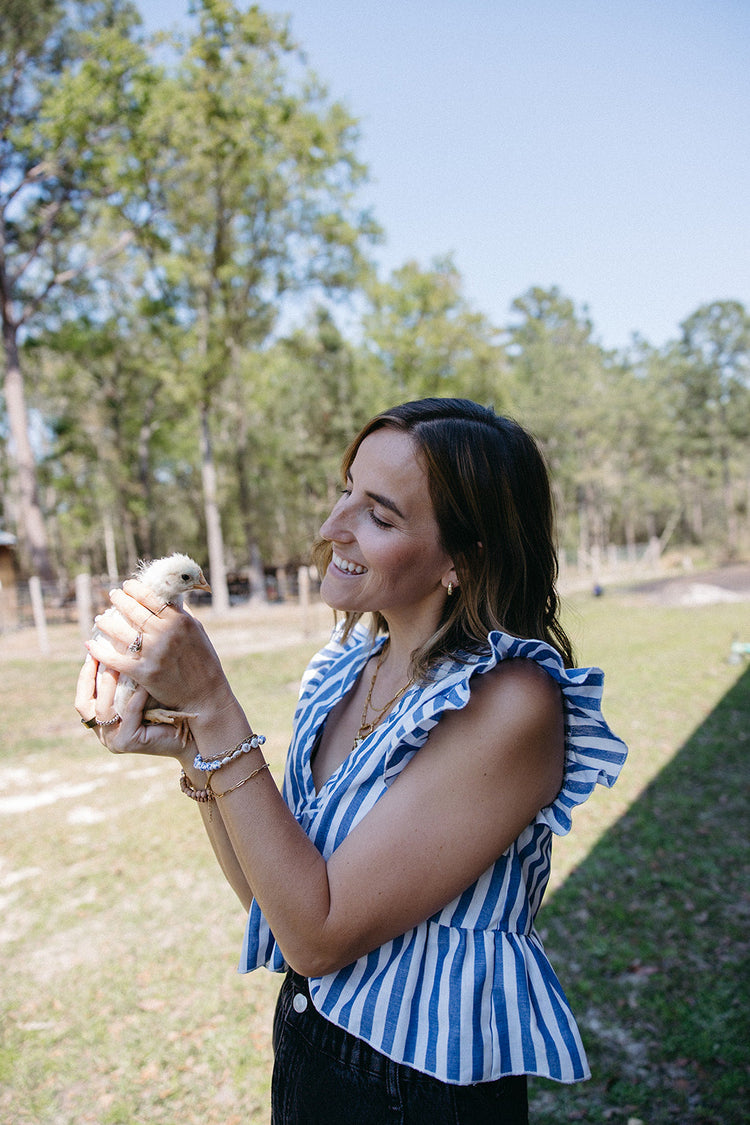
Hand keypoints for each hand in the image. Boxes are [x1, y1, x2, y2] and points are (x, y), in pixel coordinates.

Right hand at [74, 655, 193, 762]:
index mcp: (101, 722)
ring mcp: (113, 740)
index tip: (91, 651)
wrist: (192, 734)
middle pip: (84, 704)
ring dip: (110, 684)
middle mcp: (103, 733)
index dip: (85, 675)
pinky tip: (143, 679)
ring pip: (103, 709)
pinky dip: (136, 695)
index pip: (83, 698)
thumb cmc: (167, 708)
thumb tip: (110, 642)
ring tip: (120, 662)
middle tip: (100, 653)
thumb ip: (124, 677)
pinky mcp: (127, 743)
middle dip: (92, 677)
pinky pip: (129, 713)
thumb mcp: (140, 690)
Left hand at [86, 579, 231, 717]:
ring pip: (121, 632)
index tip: (127, 585)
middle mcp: (165, 634)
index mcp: (179, 621)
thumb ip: (182, 614)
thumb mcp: (198, 632)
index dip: (135, 589)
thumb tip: (169, 597)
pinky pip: (115, 659)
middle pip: (134, 611)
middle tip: (111, 595)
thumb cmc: (204, 662)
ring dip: (106, 623)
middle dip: (119, 600)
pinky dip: (100, 652)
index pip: (151, 597)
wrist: (205, 695)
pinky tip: (90, 644)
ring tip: (99, 619)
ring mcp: (154, 653)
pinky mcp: (144, 673)